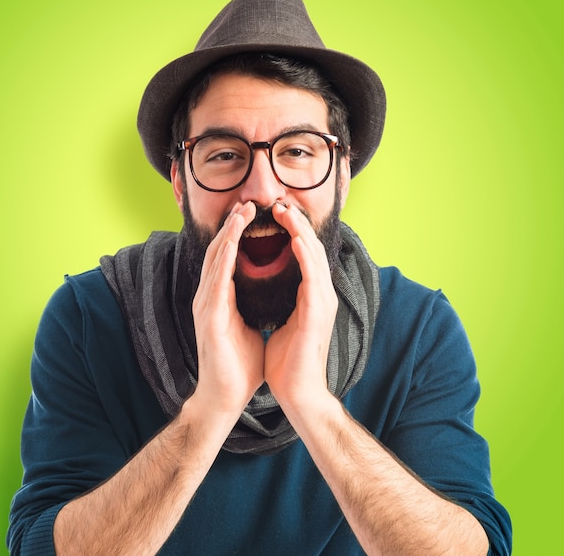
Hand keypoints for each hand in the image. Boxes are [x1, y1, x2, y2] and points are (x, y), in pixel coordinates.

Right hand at [191, 202, 264, 417]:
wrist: (226, 397)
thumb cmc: (239, 365)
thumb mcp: (249, 325)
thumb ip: (252, 304)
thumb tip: (267, 290)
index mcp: (220, 298)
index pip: (228, 258)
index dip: (238, 234)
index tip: (253, 214)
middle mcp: (209, 297)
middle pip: (219, 251)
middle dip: (233, 226)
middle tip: (247, 202)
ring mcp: (206, 307)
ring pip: (216, 260)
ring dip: (228, 234)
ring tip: (241, 212)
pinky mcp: (209, 319)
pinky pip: (217, 282)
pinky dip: (224, 259)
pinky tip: (232, 242)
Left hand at [264, 202, 337, 409]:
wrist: (296, 393)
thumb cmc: (288, 361)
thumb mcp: (284, 321)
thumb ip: (285, 300)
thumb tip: (273, 285)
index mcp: (311, 296)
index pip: (304, 255)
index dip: (293, 232)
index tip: (277, 214)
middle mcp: (321, 295)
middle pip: (312, 249)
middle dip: (297, 223)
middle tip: (281, 202)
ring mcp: (322, 304)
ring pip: (316, 257)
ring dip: (301, 232)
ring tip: (287, 211)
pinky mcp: (317, 315)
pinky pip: (313, 279)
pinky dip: (306, 257)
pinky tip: (297, 240)